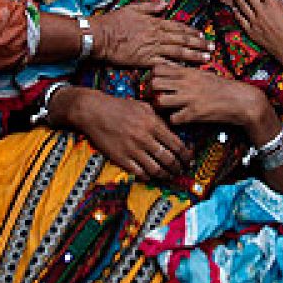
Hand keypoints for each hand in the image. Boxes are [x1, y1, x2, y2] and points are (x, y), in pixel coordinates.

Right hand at [64, 89, 189, 179]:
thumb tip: (171, 131)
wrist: (93, 111)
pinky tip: (151, 175)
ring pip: (156, 169)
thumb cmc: (118, 106)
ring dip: (165, 175)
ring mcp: (132, 150)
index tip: (189, 160)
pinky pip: (139, 172)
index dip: (186, 155)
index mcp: (152, 124)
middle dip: (178, 168)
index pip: (176, 144)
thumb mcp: (143, 107)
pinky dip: (148, 176)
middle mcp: (144, 138)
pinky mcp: (120, 158)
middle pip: (168, 159)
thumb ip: (158, 119)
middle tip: (181, 171)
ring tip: (168, 176)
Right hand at [93, 0, 211, 67]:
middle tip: (212, 48)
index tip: (203, 35)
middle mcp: (157, 35)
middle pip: (183, 40)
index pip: (178, 27)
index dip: (192, 32)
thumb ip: (150, 6)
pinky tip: (186, 71)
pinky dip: (176, 67)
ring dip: (194, 55)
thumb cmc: (114, 22)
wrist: (100, 35)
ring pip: (178, 52)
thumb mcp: (133, 8)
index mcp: (155, 22)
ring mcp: (152, 48)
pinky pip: (164, 64)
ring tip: (206, 59)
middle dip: (199, 44)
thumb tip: (164, 3)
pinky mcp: (145, 60)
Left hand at [150, 63, 273, 136]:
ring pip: (160, 100)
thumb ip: (186, 73)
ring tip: (165, 110)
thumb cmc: (222, 87)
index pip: (158, 68)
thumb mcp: (203, 74)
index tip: (154, 84)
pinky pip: (173, 119)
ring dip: (159, 107)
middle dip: (150, 92)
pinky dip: (173, 121)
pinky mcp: (194, 113)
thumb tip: (170, 73)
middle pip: (154, 83)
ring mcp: (190, 98)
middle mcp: (186, 83)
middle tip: (153, 98)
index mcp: (188, 71)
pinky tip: (179, 119)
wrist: (241, 100)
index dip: (152, 76)